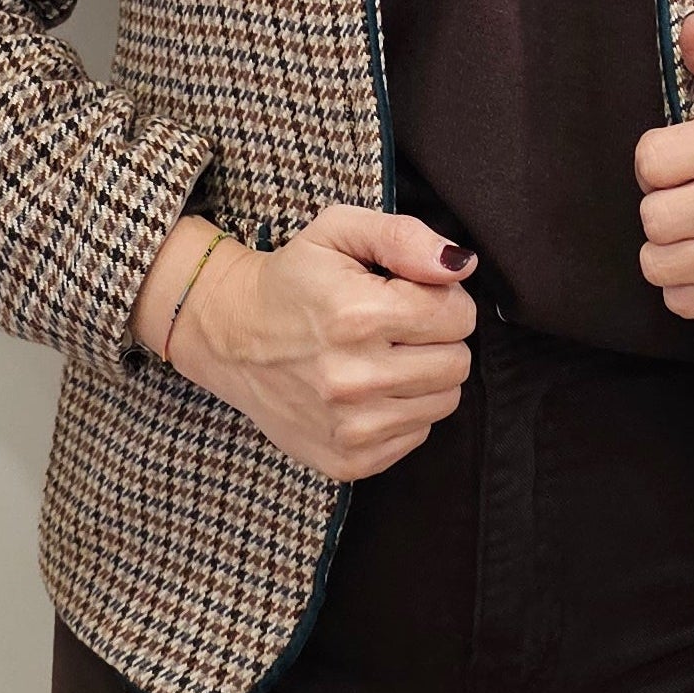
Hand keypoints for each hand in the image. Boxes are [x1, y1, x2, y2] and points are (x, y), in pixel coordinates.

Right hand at [167, 204, 480, 483]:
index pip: (458, 315)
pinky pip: (418, 434)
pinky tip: (370, 388)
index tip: (411, 292)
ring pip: (445, 402)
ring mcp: (350, 428)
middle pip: (457, 362)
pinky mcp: (348, 462)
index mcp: (357, 315)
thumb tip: (462, 265)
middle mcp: (354, 379)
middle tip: (399, 324)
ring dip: (425, 374)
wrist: (231, 337)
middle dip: (439, 337)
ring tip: (384, 354)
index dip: (443, 297)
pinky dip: (405, 409)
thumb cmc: (293, 279)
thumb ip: (405, 237)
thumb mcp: (340, 231)